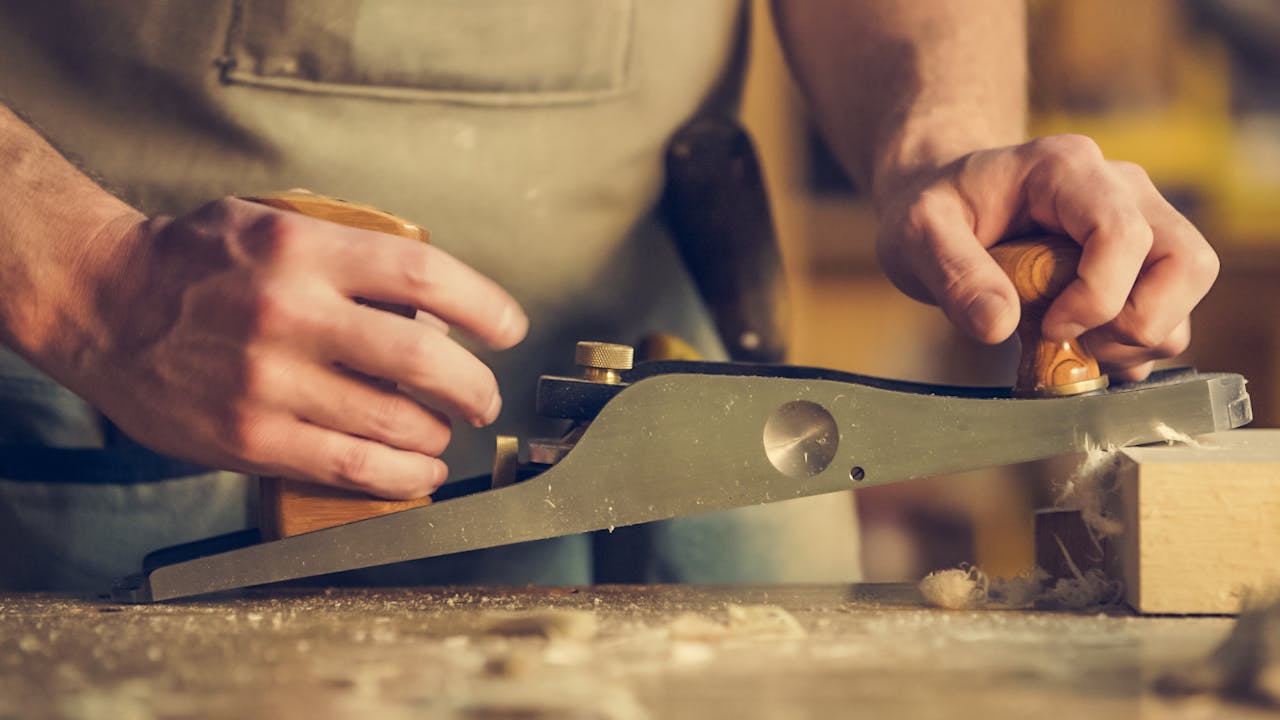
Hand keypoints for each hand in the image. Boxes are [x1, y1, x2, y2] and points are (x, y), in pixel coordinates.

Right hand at [59, 198, 526, 497]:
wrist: (103, 302)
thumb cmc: (196, 262)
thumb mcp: (276, 225)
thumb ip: (350, 256)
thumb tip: (434, 306)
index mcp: (304, 249)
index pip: (425, 276)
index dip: (484, 307)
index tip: (509, 330)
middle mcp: (290, 312)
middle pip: (424, 357)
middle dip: (475, 386)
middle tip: (485, 397)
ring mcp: (269, 380)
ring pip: (395, 419)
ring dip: (441, 433)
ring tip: (445, 432)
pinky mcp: (250, 437)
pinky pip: (350, 464)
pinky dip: (402, 475)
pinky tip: (421, 470)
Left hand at [873, 134, 1218, 380]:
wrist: (947, 205)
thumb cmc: (935, 210)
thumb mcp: (918, 233)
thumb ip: (953, 274)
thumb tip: (999, 325)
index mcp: (1067, 169)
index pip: (1123, 234)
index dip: (1096, 296)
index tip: (1047, 326)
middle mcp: (1120, 187)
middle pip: (1185, 262)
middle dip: (1136, 323)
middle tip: (1072, 341)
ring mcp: (1141, 221)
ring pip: (1187, 291)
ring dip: (1136, 340)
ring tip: (1068, 345)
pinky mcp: (1142, 260)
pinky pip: (1171, 312)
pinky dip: (1134, 346)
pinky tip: (1079, 346)